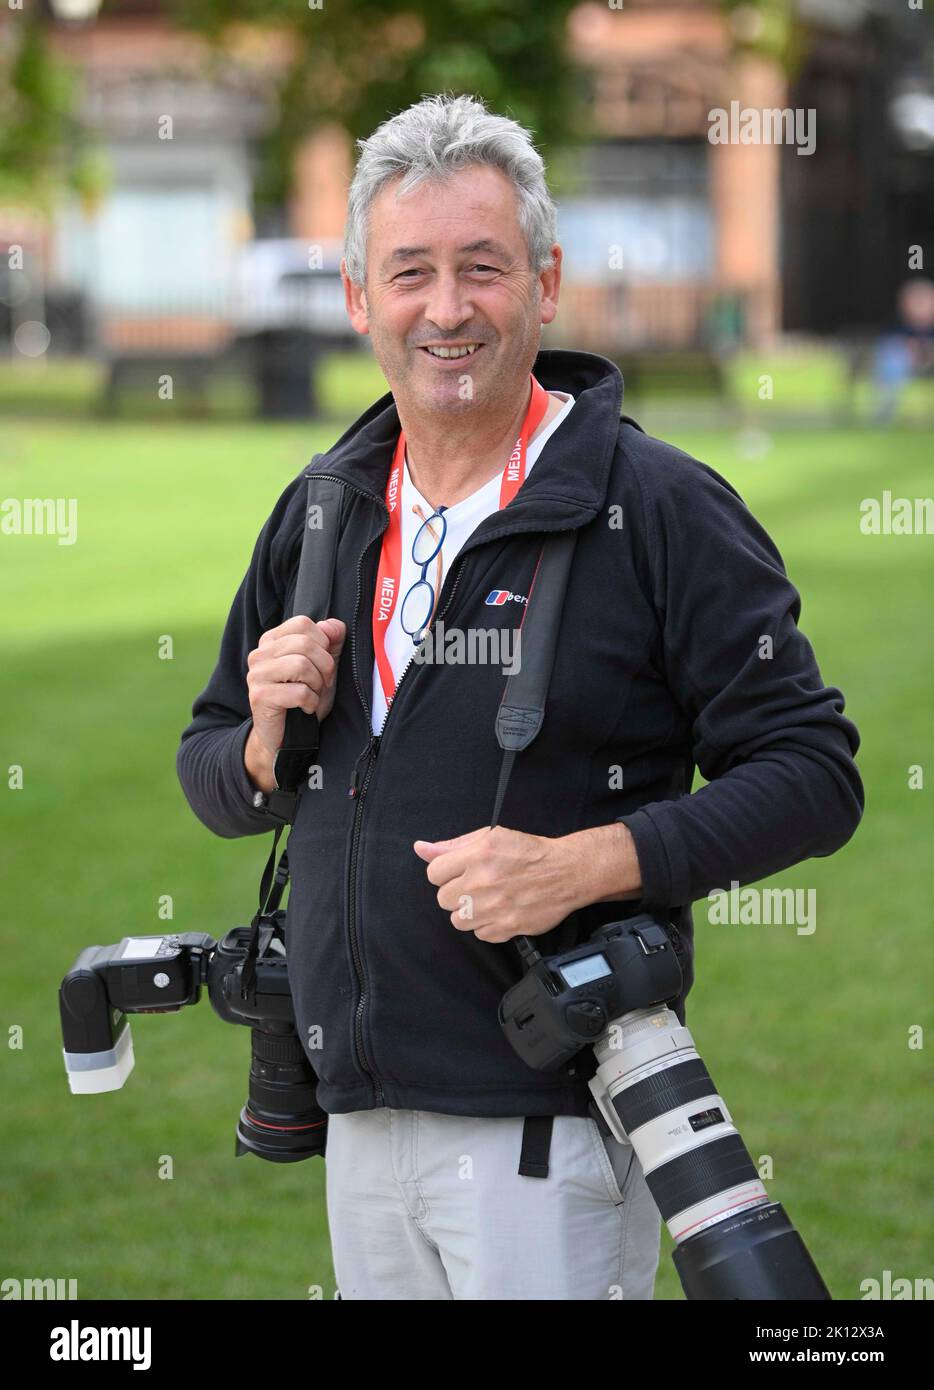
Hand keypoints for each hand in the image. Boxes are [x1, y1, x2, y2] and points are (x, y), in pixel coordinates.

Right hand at [246, 615, 346, 758]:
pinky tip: (305, 708)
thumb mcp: (323, 667)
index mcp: (271, 641)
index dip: (323, 643)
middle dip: (324, 666)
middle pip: (304, 643)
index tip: (324, 664)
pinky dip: (310, 702)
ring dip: (316, 685)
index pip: (302, 623)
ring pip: (301, 665)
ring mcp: (257, 674)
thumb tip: (335, 626)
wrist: (286, 737)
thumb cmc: (304, 698)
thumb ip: (331, 643)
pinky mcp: (260, 696)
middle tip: (322, 683)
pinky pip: (299, 692)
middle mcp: (259, 654)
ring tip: (311, 695)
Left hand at [413, 825, 583, 943]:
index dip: (446, 873)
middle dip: (457, 893)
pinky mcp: (507, 927)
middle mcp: (483, 882)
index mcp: (477, 855)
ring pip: (458, 921)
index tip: (459, 872)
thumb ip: (452, 845)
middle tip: (477, 885)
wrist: (566, 872)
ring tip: (488, 900)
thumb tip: (420, 848)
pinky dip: (488, 925)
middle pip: (443, 899)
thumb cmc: (528, 852)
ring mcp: (495, 907)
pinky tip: (501, 911)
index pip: (434, 873)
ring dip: (470, 911)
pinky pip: (480, 934)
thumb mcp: (490, 837)